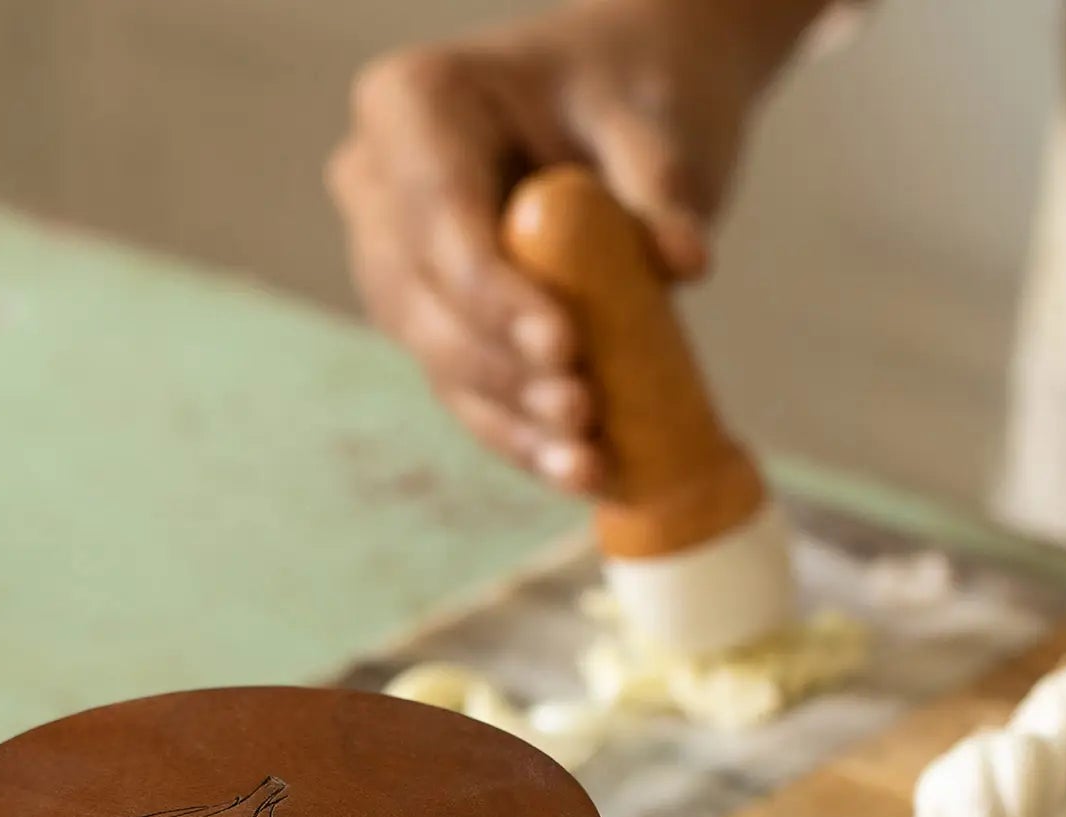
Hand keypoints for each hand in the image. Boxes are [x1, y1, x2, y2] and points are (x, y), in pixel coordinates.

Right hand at [327, 0, 817, 491]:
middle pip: (422, 302)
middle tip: (581, 413)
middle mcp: (379, 187)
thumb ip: (662, 184)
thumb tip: (686, 261)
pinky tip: (577, 474)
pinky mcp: (430, 327)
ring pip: (437, 360)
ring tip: (586, 460)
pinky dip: (522, 439)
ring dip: (511, 422)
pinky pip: (465, 393)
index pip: (438, 216)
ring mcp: (394, 264)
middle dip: (501, 372)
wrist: (612, 106)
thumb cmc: (624, 94)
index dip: (491, 294)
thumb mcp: (650, 119)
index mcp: (413, 105)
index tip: (563, 345)